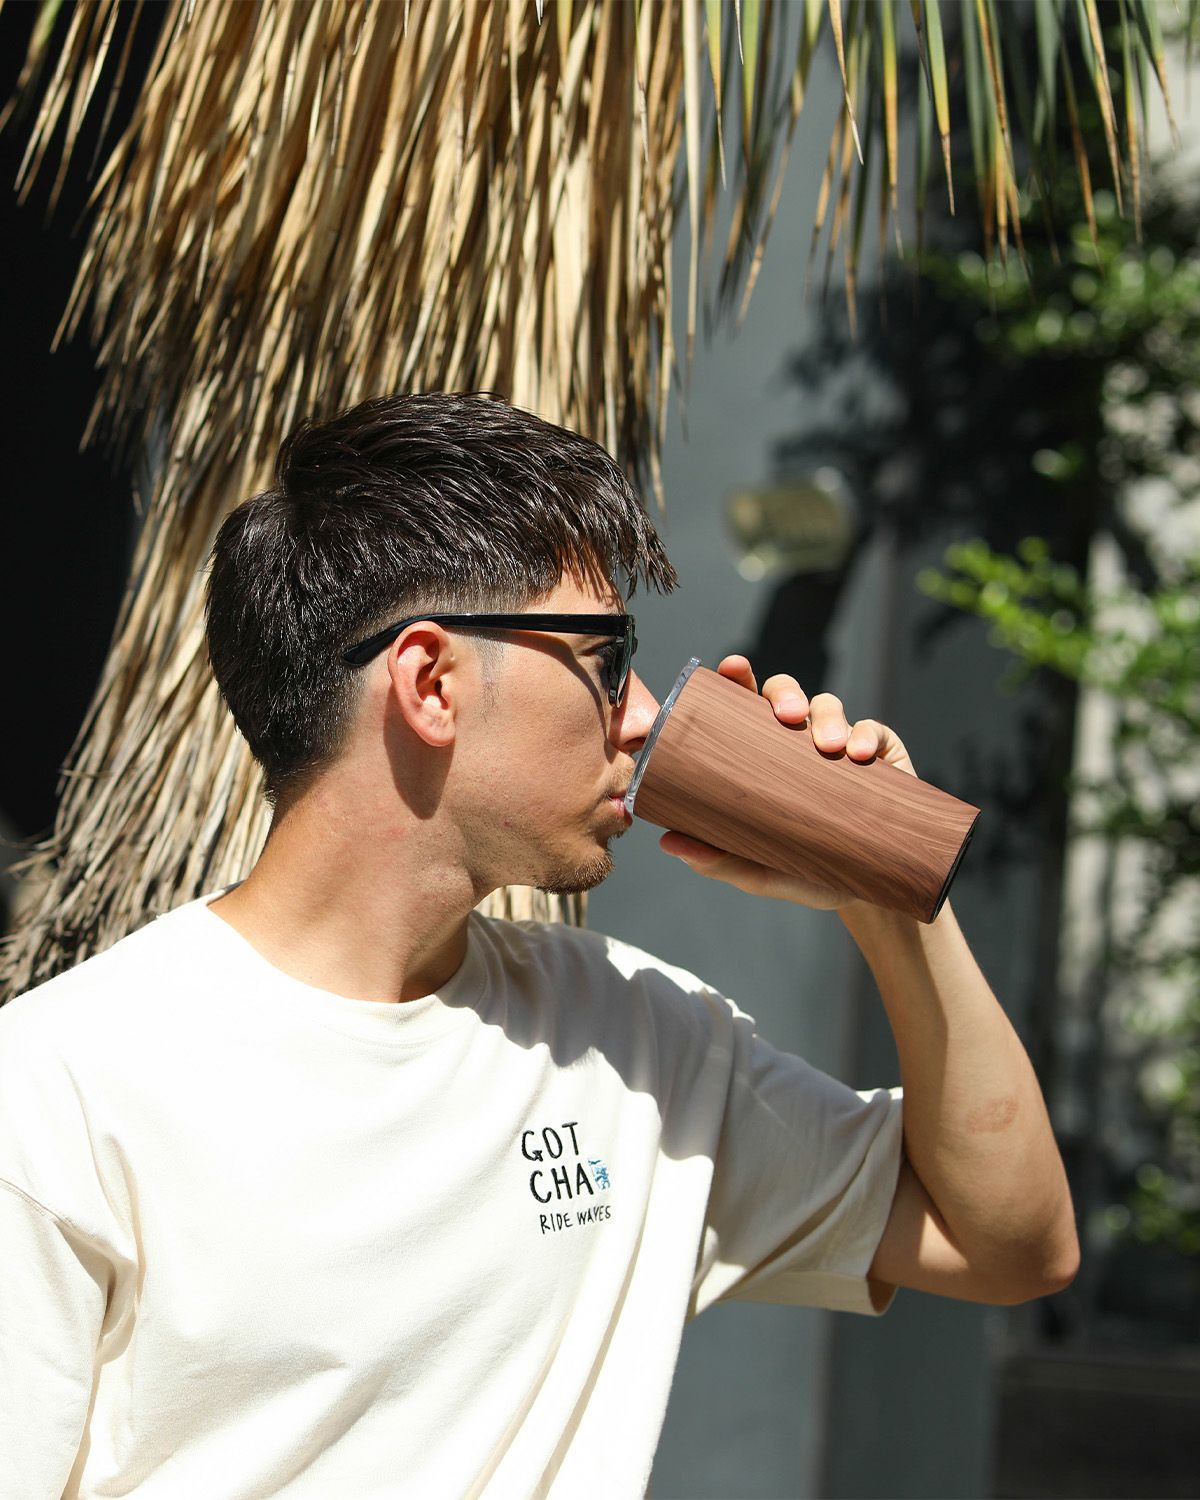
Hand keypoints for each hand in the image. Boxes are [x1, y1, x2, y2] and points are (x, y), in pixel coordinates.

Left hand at [658, 655, 916, 908]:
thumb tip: (670, 842)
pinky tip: (861, 754)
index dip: (739, 680)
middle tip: (787, 715)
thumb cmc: (807, 873)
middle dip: (785, 694)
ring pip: (828, 706)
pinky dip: (866, 736)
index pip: (745, 708)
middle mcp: (798, 743)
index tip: (733, 666)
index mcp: (763, 756)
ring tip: (828, 747)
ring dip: (827, 719)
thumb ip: (720, 859)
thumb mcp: (761, 871)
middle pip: (787, 695)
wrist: (870, 893)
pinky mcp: (881, 756)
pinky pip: (873, 730)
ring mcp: (839, 745)